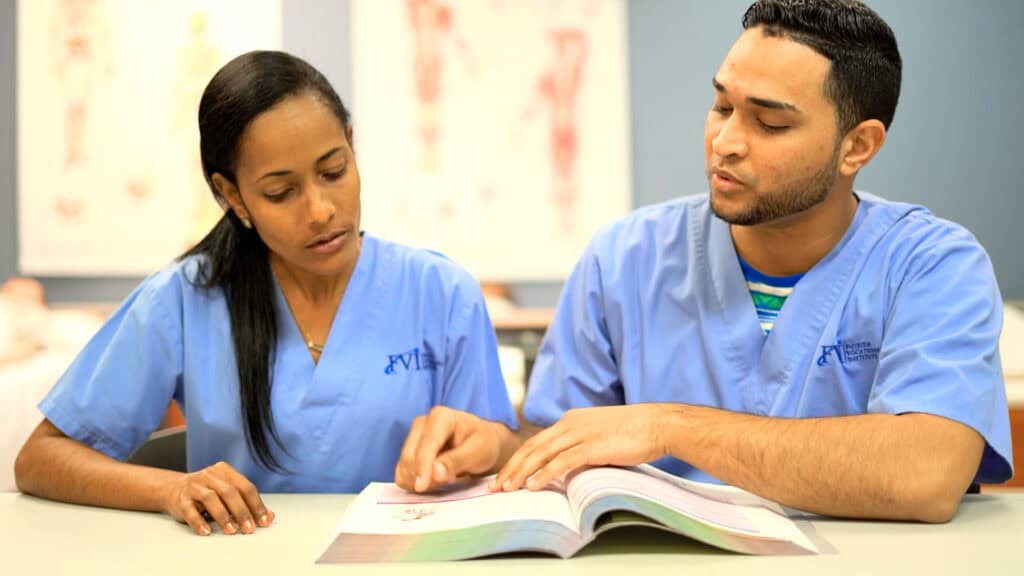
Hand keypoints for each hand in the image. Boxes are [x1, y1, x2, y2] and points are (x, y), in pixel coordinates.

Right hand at [161, 461, 273, 535]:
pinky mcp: (181, 499)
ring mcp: (194, 485)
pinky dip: (199, 522)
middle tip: (249, 529)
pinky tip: (207, 531)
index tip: (263, 521)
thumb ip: (248, 503)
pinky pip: (190, 510)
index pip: (246, 487)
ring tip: (231, 530)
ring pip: (211, 498)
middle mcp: (210, 475)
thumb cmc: (207, 492)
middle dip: (242, 512)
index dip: (256, 505)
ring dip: (223, 516)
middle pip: (230, 492)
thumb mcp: (227, 493)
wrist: (173, 489)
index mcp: (225, 471)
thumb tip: (269, 517)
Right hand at [395, 406, 512, 492]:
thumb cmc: (484, 443)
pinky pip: (402, 473)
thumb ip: (456, 461)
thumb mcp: (478, 452)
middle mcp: (422, 423)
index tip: (422, 487)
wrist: (483, 442)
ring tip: (444, 480)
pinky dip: (413, 482)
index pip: (425, 445)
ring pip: (404, 466)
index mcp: (440, 416)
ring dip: (419, 481)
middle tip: (448, 482)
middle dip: (423, 476)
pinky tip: (433, 482)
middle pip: (410, 457)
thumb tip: (435, 473)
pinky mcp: (409, 451)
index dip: (422, 467)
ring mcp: (413, 436)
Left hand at [492, 404, 669, 491]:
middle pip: (533, 447)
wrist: (658, 423)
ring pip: (542, 454)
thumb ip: (581, 445)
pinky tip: (533, 486)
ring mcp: (581, 433)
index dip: (519, 458)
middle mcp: (571, 424)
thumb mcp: (599, 434)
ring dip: (522, 473)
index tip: (506, 474)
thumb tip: (568, 464)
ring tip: (508, 489)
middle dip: (512, 467)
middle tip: (496, 485)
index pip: (537, 440)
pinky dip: (545, 474)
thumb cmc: (634, 432)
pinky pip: (562, 462)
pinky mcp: (592, 445)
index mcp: (571, 420)